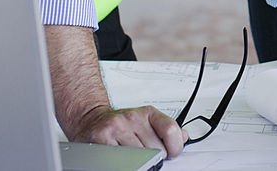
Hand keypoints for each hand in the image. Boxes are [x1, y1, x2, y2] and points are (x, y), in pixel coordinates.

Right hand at [71, 104, 187, 158]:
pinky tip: (121, 159)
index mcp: (148, 113)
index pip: (171, 130)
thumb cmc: (120, 124)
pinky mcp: (103, 137)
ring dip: (138, 162)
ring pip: (139, 156)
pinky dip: (123, 163)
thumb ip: (165, 129)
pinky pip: (120, 159)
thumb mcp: (146, 122)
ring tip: (132, 157)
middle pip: (156, 148)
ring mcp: (118, 126)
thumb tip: (185, 137)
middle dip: (154, 157)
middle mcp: (133, 117)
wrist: (91, 119)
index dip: (174, 147)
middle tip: (146, 157)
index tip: (171, 154)